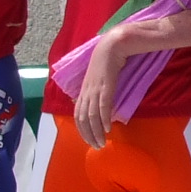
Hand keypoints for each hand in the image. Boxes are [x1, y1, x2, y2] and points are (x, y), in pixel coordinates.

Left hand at [73, 31, 133, 147]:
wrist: (113, 45)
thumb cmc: (108, 61)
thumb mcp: (99, 79)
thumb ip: (98, 92)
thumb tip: (102, 108)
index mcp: (83, 90)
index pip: (77, 115)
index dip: (82, 129)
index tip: (89, 140)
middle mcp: (86, 91)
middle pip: (82, 118)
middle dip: (88, 135)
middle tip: (96, 146)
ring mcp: (95, 89)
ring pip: (91, 116)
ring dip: (95, 131)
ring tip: (102, 143)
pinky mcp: (105, 86)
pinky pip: (102, 106)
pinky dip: (103, 119)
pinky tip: (107, 128)